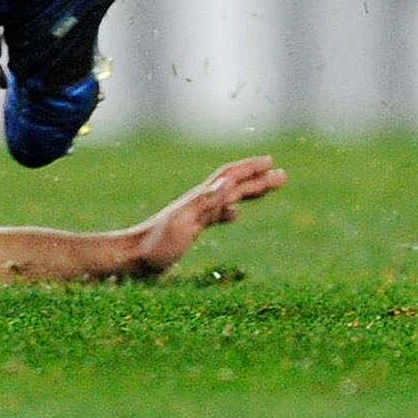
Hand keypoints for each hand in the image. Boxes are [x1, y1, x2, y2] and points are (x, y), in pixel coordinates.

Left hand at [119, 154, 284, 277]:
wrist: (133, 256)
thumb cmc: (156, 244)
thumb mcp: (182, 223)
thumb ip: (204, 202)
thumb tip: (227, 181)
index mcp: (199, 199)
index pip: (230, 177)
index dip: (251, 168)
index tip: (271, 161)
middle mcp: (199, 202)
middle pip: (234, 185)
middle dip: (258, 179)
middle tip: (283, 175)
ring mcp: (195, 214)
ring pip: (228, 197)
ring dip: (249, 192)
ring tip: (268, 188)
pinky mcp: (191, 228)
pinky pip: (216, 215)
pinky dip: (230, 211)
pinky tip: (236, 214)